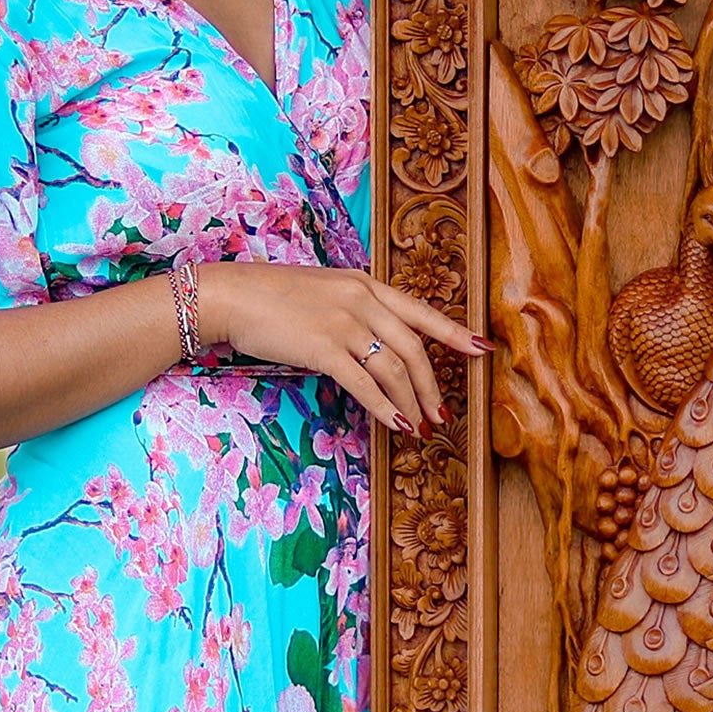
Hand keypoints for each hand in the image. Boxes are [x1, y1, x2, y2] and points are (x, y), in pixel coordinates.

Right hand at [196, 263, 486, 434]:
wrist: (230, 295)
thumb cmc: (271, 297)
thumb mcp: (325, 291)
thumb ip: (355, 310)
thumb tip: (376, 343)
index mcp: (365, 284)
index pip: (421, 312)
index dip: (455, 333)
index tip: (482, 350)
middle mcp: (362, 300)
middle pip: (414, 348)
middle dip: (432, 385)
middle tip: (441, 413)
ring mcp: (344, 323)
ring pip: (394, 369)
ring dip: (411, 402)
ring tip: (419, 426)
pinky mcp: (324, 348)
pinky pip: (365, 384)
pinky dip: (384, 407)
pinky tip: (395, 424)